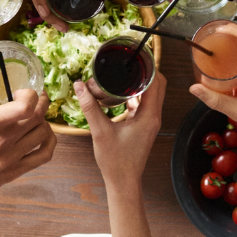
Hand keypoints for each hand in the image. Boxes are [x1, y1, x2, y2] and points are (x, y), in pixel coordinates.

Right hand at [0, 47, 56, 209]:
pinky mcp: (15, 172)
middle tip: (37, 96)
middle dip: (42, 102)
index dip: (31, 95)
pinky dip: (49, 142)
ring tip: (36, 115)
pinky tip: (42, 134)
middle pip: (38, 117)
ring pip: (43, 134)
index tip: (23, 92)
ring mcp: (11, 158)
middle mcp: (2, 141)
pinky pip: (44, 155)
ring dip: (44, 121)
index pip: (25, 108)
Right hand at [75, 71, 164, 186]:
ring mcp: (149, 122)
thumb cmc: (116, 161)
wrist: (123, 182)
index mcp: (149, 116)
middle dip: (145, 71)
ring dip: (140, 83)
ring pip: (151, 95)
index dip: (149, 66)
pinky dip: (135, 95)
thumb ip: (90, 107)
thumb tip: (80, 86)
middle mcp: (154, 117)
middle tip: (130, 60)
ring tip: (124, 71)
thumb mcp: (99, 131)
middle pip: (157, 85)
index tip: (137, 55)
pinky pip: (143, 105)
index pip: (157, 82)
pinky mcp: (143, 127)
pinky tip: (119, 92)